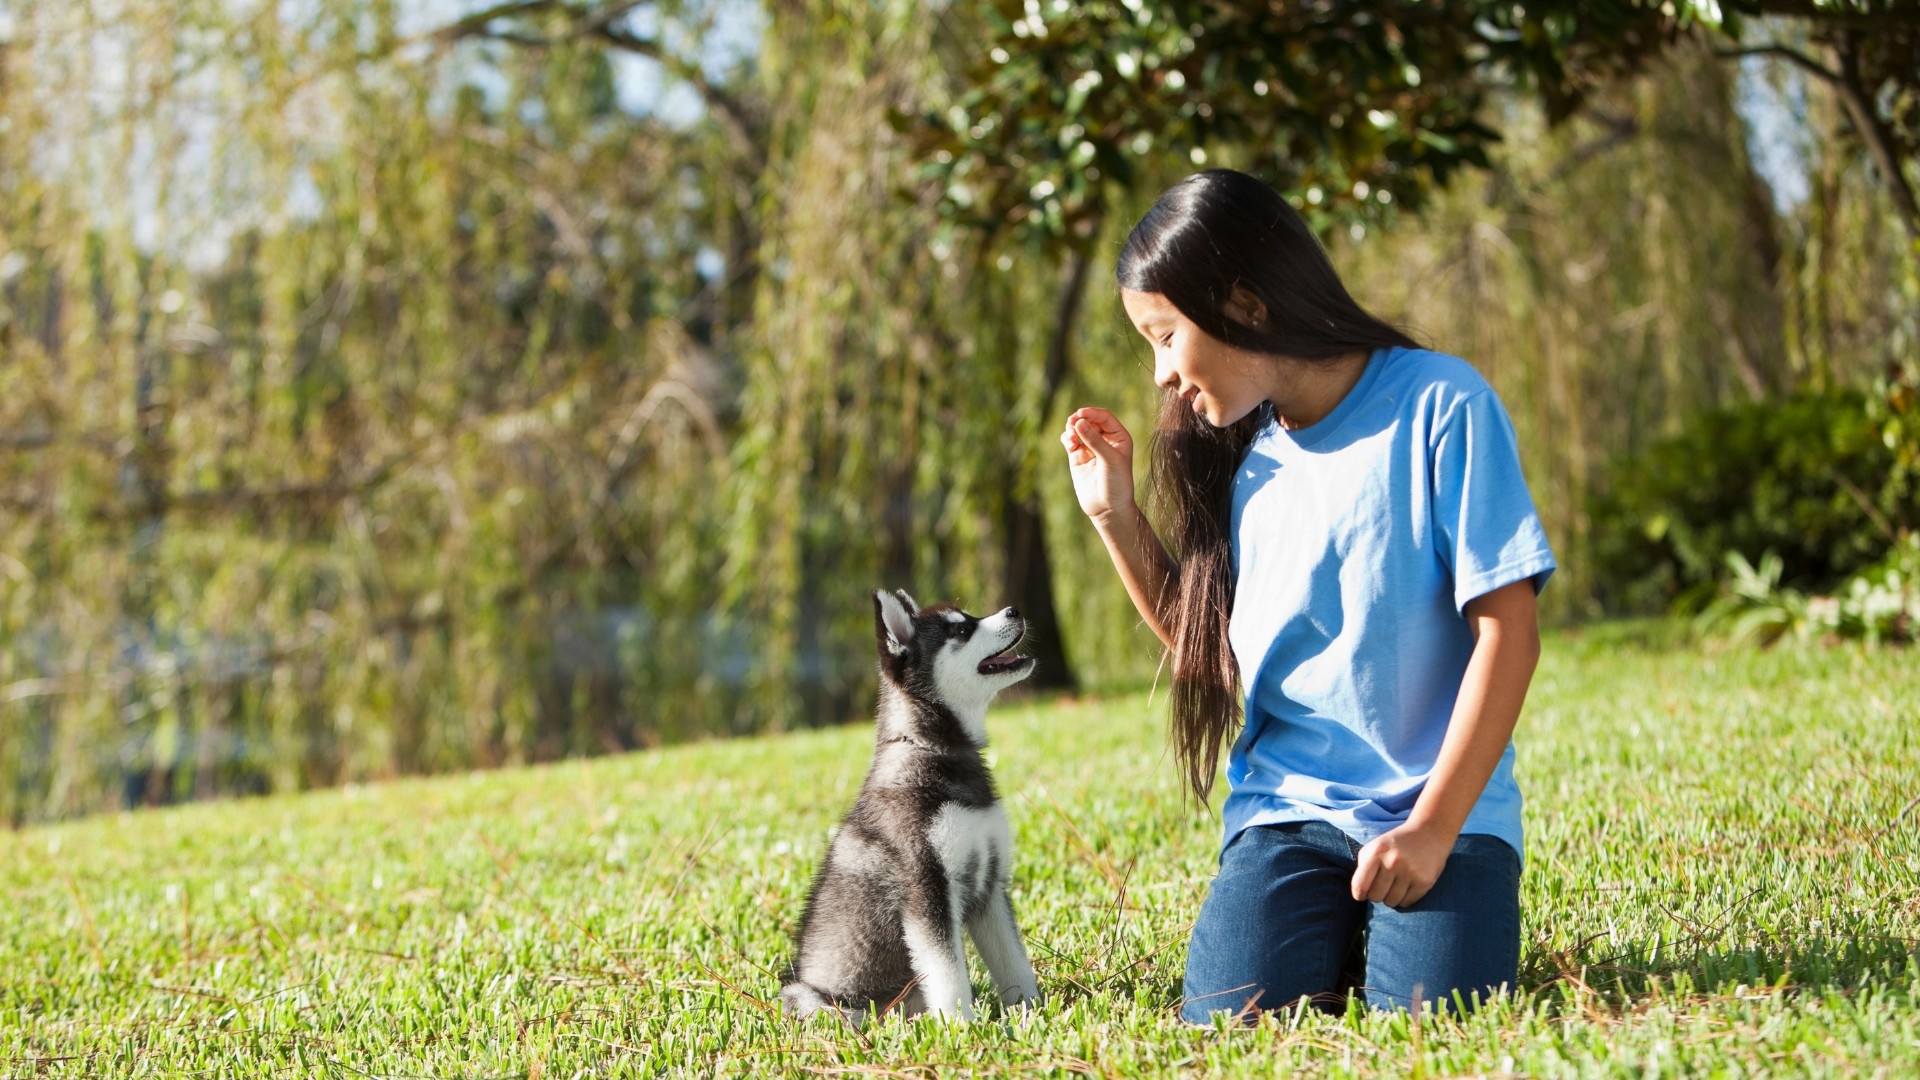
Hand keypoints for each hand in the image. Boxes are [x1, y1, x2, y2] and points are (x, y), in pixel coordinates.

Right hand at [1059, 407, 1135, 523]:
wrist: (1108, 508)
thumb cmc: (1117, 483)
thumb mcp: (1109, 460)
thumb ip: (1095, 440)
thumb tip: (1078, 422)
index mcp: (1119, 437)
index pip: (1104, 417)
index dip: (1092, 413)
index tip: (1081, 414)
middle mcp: (1105, 440)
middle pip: (1089, 420)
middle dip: (1080, 419)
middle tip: (1072, 423)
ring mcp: (1090, 448)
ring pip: (1078, 429)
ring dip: (1072, 428)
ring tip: (1070, 436)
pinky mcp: (1077, 457)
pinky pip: (1070, 441)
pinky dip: (1067, 438)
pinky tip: (1069, 442)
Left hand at [1351, 820, 1455, 908]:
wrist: (1429, 833)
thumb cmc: (1396, 844)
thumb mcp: (1374, 847)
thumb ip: (1363, 867)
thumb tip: (1359, 893)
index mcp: (1377, 852)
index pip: (1360, 885)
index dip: (1358, 894)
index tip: (1361, 895)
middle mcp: (1393, 862)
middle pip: (1375, 897)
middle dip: (1376, 895)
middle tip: (1382, 886)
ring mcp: (1410, 872)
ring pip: (1391, 902)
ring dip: (1391, 898)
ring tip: (1394, 886)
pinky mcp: (1424, 881)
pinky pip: (1407, 903)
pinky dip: (1404, 899)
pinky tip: (1406, 887)